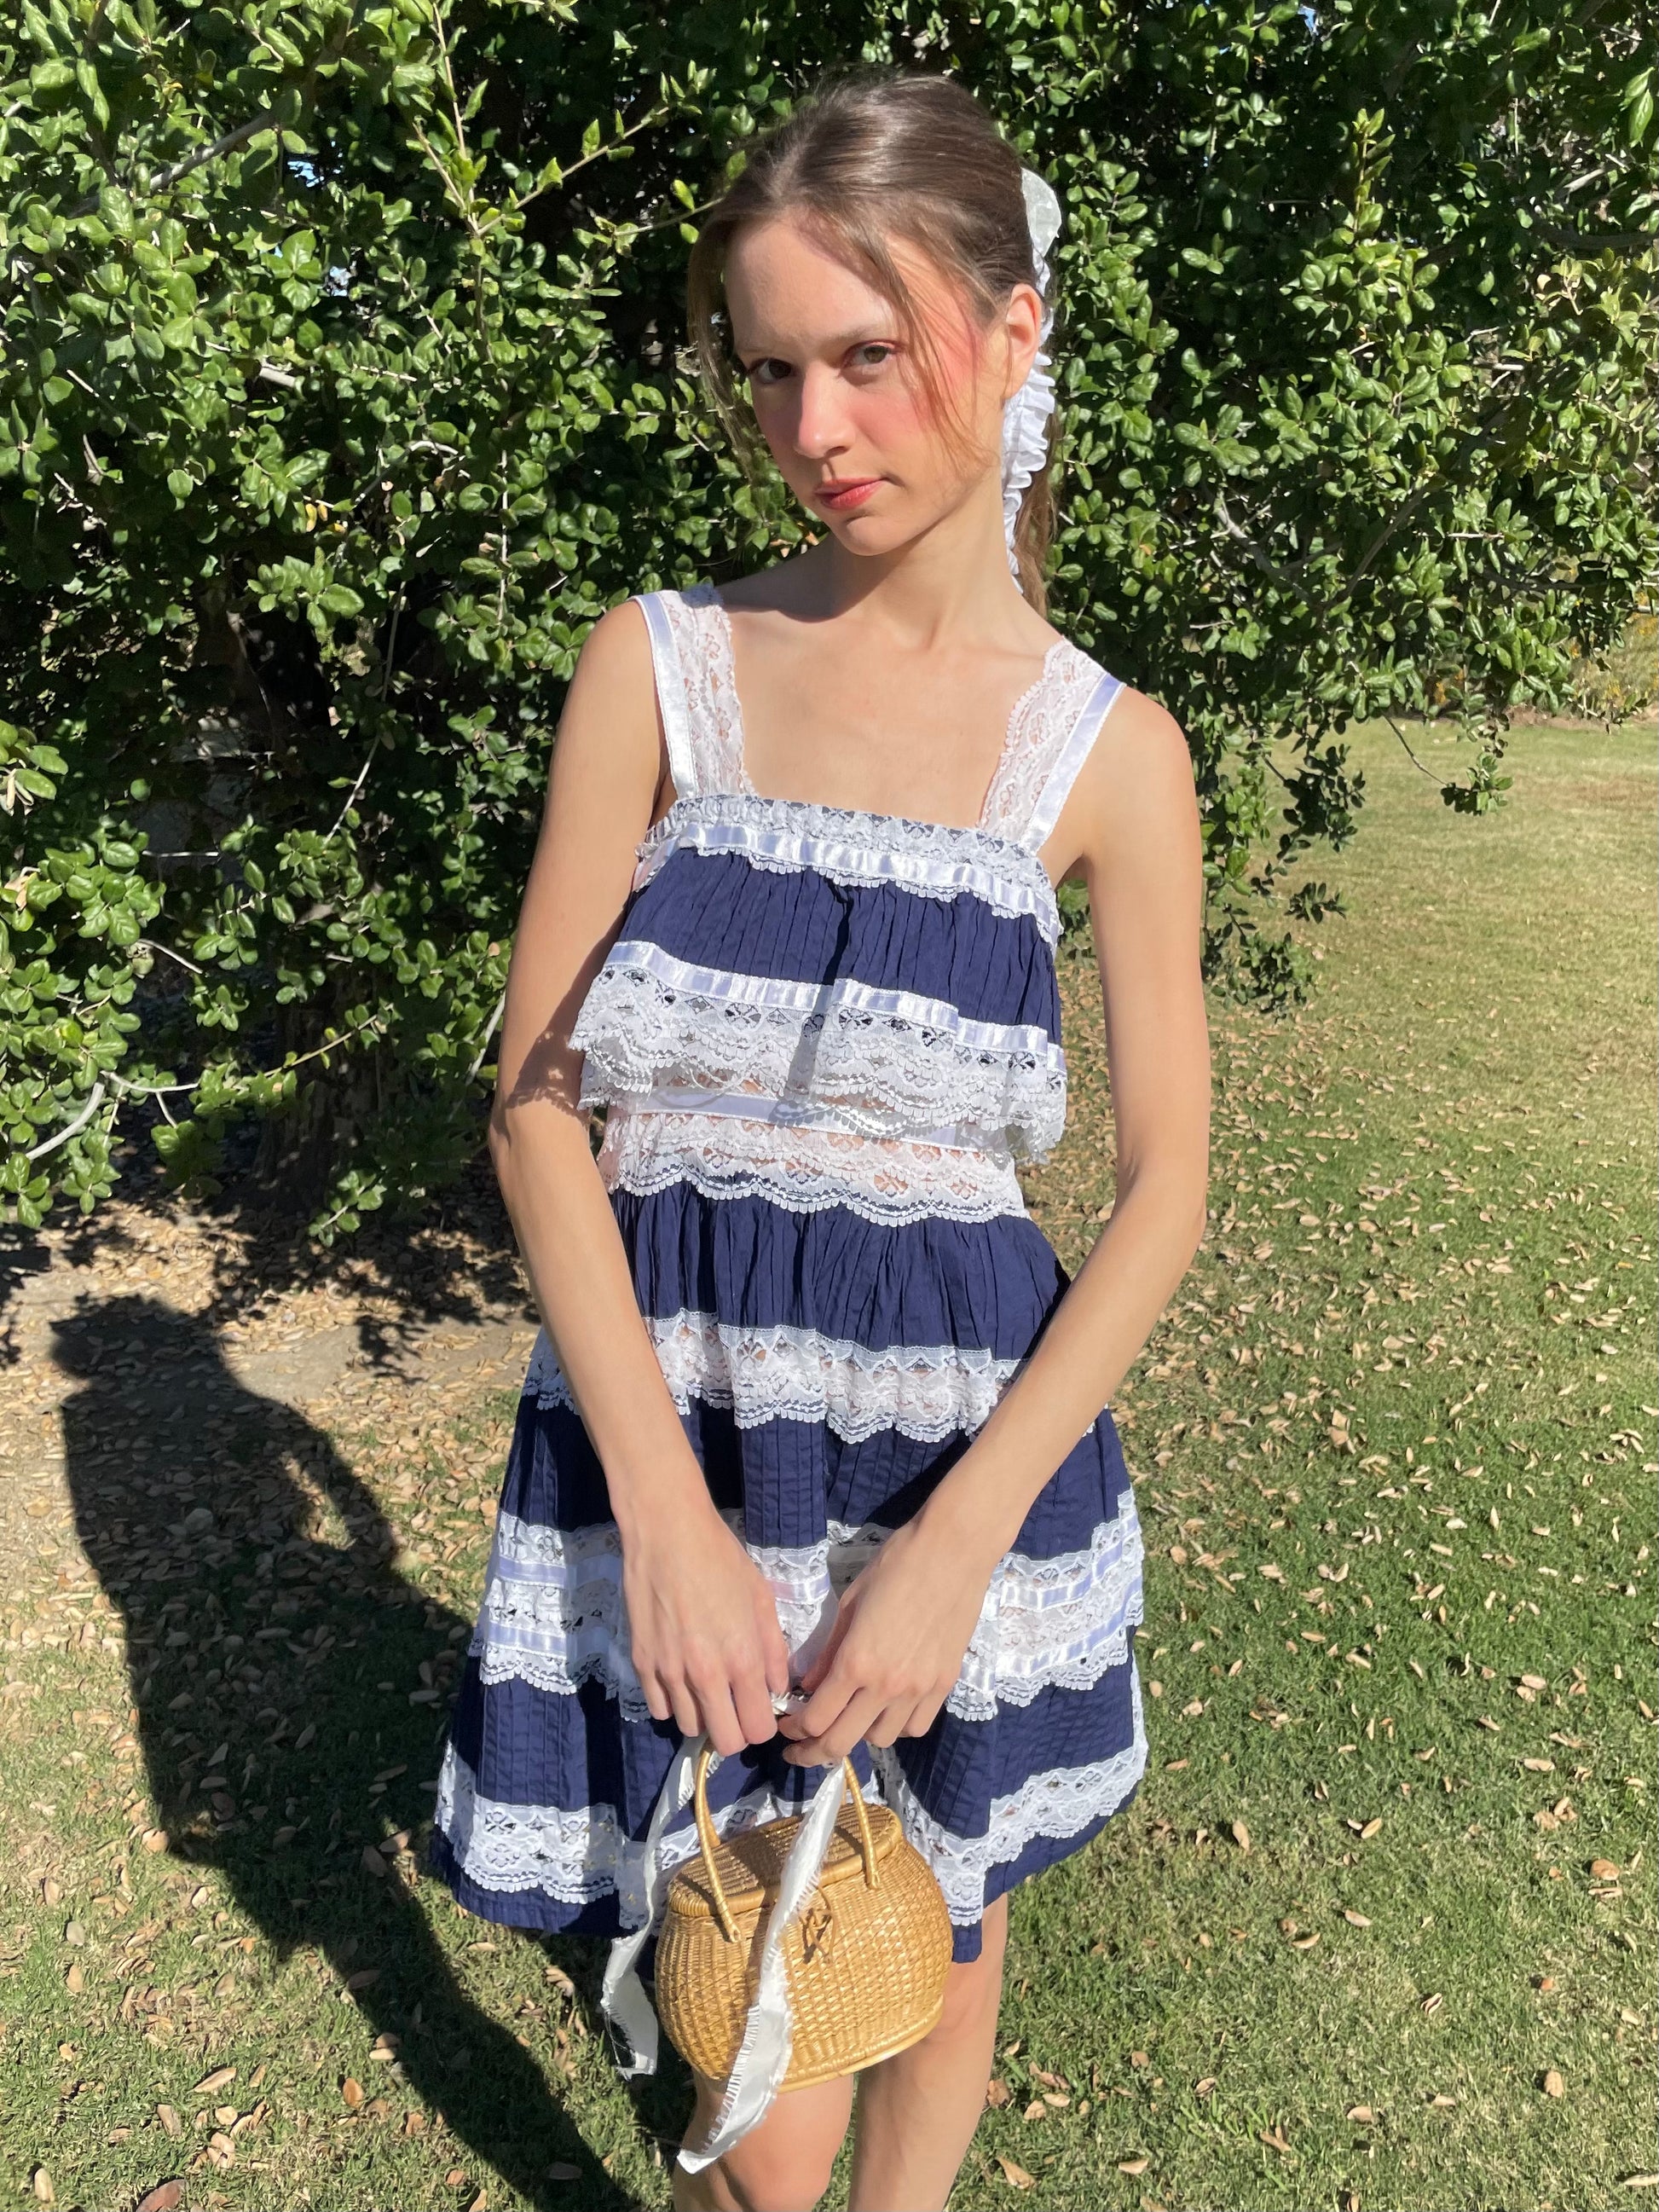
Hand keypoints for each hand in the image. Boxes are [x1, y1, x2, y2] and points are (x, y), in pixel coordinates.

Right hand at [621, 1496, 791, 1757]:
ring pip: (690, 1728)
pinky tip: (681, 1676)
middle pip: (726, 1742)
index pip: (758, 1729)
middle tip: (736, 1705)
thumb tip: (777, 1688)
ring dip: (703, 1715)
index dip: (764, 1724)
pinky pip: (660, 1708)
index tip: (761, 1707)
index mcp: (742, 1659)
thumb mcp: (761, 1599)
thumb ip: (774, 1650)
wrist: (666, 1534)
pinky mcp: (642, 1664)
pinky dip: (674, 1702)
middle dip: (737, 1730)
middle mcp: (705, 1675)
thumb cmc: (721, 1559)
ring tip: (707, 1687)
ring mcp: (669, 1672)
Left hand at [774, 1518, 991, 1766]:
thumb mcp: (850, 1602)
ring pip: (880, 1739)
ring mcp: (919, 1689)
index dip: (794, 1729)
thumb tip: (808, 1686)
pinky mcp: (944, 1685)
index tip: (786, 1725)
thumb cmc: (895, 1565)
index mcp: (856, 1662)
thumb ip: (828, 1651)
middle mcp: (886, 1685)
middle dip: (813, 1752)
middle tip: (800, 1748)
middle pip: (841, 1743)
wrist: (953, 1552)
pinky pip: (915, 1726)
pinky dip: (896, 1725)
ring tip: (850, 1716)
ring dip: (857, 1734)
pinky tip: (887, 1709)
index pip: (816, 1719)